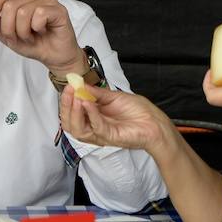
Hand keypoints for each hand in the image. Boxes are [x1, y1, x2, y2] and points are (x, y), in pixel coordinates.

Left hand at [0, 0, 82, 72]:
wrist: (54, 57)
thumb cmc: (34, 44)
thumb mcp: (7, 36)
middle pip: (9, 5)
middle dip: (9, 28)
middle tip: (17, 38)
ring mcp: (47, 0)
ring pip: (23, 11)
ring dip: (23, 31)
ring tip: (30, 37)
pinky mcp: (58, 9)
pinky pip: (40, 14)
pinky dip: (37, 28)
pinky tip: (42, 32)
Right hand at [58, 84, 175, 154]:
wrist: (155, 122)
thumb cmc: (138, 112)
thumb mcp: (113, 96)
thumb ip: (96, 93)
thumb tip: (79, 85)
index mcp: (93, 117)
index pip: (72, 113)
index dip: (67, 100)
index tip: (69, 86)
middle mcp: (94, 127)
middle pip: (70, 123)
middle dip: (66, 106)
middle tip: (70, 91)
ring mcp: (101, 134)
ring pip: (78, 130)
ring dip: (74, 112)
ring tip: (77, 97)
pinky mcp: (110, 137)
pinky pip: (96, 127)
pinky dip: (90, 114)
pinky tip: (88, 103)